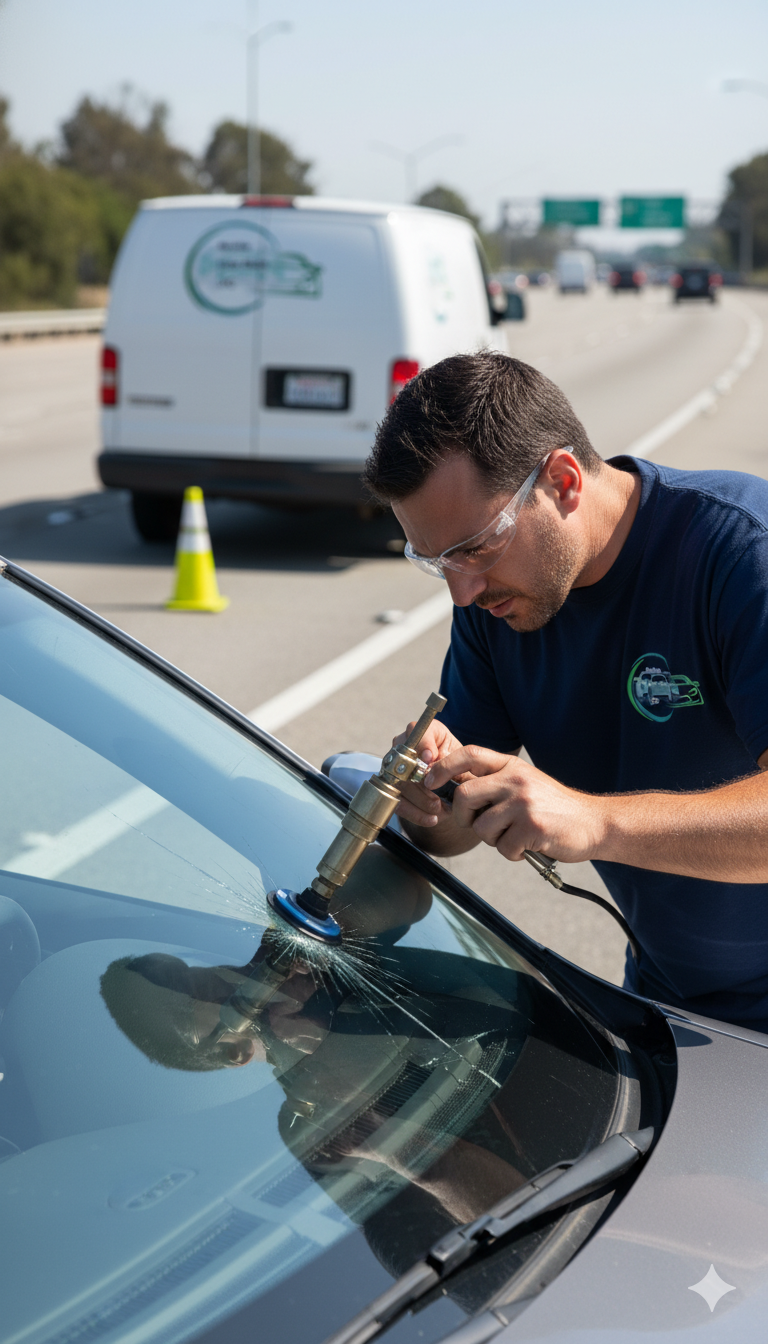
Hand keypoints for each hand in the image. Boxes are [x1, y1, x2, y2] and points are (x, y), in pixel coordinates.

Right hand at [392, 718, 466, 828]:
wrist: (458, 790)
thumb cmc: (462, 771)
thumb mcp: (464, 763)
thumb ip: (451, 760)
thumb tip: (432, 764)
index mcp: (427, 733)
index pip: (416, 730)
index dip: (422, 744)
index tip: (430, 757)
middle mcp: (406, 747)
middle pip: (404, 761)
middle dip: (422, 782)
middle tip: (437, 795)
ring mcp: (396, 767)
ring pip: (400, 784)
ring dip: (421, 800)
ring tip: (438, 808)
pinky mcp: (393, 788)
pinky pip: (398, 802)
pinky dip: (416, 814)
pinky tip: (431, 818)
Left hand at [424, 746, 608, 862]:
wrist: (594, 822)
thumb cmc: (554, 807)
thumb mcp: (524, 783)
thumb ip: (495, 783)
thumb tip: (454, 790)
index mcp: (511, 766)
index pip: (468, 754)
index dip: (442, 766)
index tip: (429, 781)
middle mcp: (515, 780)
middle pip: (464, 795)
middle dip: (462, 816)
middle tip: (476, 824)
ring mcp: (524, 803)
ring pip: (481, 828)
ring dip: (493, 840)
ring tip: (514, 837)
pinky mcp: (533, 828)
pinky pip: (503, 848)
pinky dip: (513, 853)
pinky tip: (530, 847)